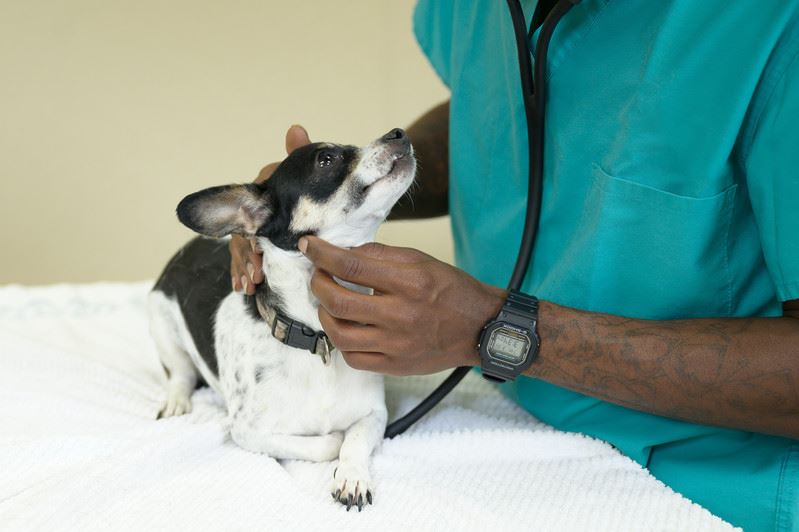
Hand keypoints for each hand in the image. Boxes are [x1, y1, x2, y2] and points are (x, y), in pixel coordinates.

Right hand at [230, 125, 310, 293]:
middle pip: (243, 230)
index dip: (252, 230)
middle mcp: (255, 206)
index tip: (260, 249)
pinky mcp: (261, 246)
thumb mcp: (309, 175)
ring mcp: (256, 228)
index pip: (248, 205)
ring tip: (251, 283)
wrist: (332, 208)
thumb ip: (298, 154)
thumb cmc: (316, 190)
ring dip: (243, 266)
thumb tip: (295, 128)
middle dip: (247, 253)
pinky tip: (245, 287)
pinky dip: (242, 273)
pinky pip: (245, 260)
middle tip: (257, 272)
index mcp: (263, 187)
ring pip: (242, 247)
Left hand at [299, 236, 505, 374]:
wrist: (479, 329)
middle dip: (317, 284)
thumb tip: (343, 252)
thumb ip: (380, 255)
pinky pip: (353, 358)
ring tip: (328, 303)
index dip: (322, 254)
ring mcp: (396, 345)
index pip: (351, 265)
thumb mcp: (421, 261)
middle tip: (318, 275)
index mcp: (409, 282)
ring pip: (339, 333)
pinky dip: (342, 341)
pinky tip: (346, 327)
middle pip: (337, 301)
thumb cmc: (451, 291)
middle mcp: (401, 314)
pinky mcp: (395, 366)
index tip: (309, 246)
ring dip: (324, 314)